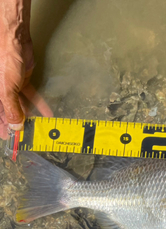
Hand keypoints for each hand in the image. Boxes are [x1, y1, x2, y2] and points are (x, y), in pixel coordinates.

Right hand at [0, 0, 52, 139]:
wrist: (14, 40)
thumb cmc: (3, 60)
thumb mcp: (6, 89)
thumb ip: (11, 108)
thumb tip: (15, 125)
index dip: (2, 126)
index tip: (9, 138)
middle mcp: (0, 91)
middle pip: (8, 111)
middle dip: (17, 123)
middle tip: (27, 135)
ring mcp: (11, 87)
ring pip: (20, 105)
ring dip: (29, 116)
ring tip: (38, 127)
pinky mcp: (21, 82)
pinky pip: (30, 96)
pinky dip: (38, 104)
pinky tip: (47, 114)